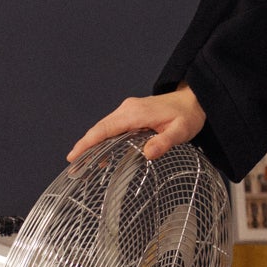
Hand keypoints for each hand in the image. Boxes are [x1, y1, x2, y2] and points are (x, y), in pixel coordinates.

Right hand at [67, 84, 205, 165]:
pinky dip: (103, 139)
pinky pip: (112, 127)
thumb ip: (164, 142)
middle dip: (85, 146)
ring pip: (104, 127)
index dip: (88, 143)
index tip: (74, 155)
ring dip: (92, 143)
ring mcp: (128, 110)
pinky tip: (102, 154)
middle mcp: (127, 109)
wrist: (193, 100)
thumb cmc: (187, 115)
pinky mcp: (131, 114)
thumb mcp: (180, 131)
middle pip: (100, 128)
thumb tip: (148, 153)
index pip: (105, 129)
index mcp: (135, 113)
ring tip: (83, 163)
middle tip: (73, 166)